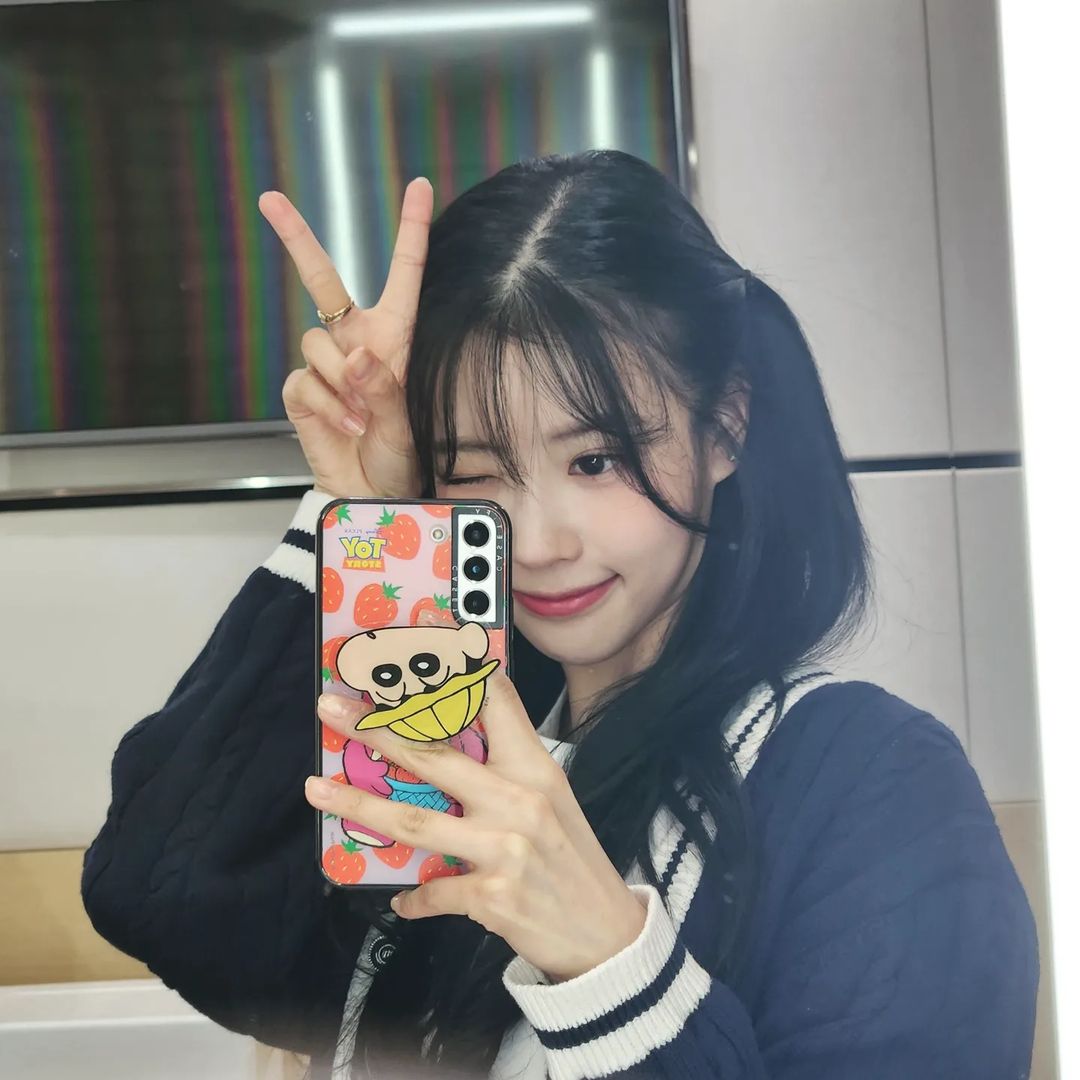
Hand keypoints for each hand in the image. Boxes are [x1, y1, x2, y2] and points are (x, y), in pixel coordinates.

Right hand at [258, 178, 433, 499]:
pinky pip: (304, 382)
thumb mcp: (408, 423)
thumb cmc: (400, 455)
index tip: (419, 186)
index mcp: (395, 336)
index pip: (404, 274)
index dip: (411, 229)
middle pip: (322, 280)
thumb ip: (385, 388)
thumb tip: (355, 359)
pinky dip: (326, 406)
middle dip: (296, 239)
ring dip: (341, 383)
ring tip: (364, 418)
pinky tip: (347, 427)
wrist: (370, 494)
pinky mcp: (301, 390)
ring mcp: (326, 364)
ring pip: (317, 343)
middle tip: (270, 199)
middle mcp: (357, 341)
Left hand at [306, 672, 647, 982]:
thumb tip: (445, 742)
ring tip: (317, 788)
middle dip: (375, 727)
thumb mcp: (551, 797)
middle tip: (331, 708)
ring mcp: (504, 848)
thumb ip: (505, 767)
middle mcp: (519, 799)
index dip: (455, 663)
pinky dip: (413, 895)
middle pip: (433, 755)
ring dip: (359, 803)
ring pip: (415, 821)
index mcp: (535, 766)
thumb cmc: (571, 856)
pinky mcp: (491, 895)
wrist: (605, 931)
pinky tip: (398, 896)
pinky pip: (433, 891)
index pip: (494, 699)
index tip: (420, 631)